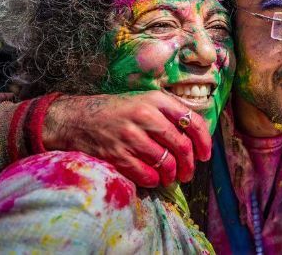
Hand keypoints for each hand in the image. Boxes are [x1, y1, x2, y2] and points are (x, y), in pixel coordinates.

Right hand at [42, 91, 211, 187]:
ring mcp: (130, 136)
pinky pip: (146, 174)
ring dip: (172, 174)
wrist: (76, 118)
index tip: (205, 155)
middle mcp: (145, 116)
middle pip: (181, 145)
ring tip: (172, 177)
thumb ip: (169, 114)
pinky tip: (154, 179)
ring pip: (166, 162)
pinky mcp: (117, 154)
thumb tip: (195, 137)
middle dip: (189, 164)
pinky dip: (154, 180)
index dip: (204, 141)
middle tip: (189, 173)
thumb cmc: (117, 111)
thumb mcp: (144, 102)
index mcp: (156, 100)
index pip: (192, 121)